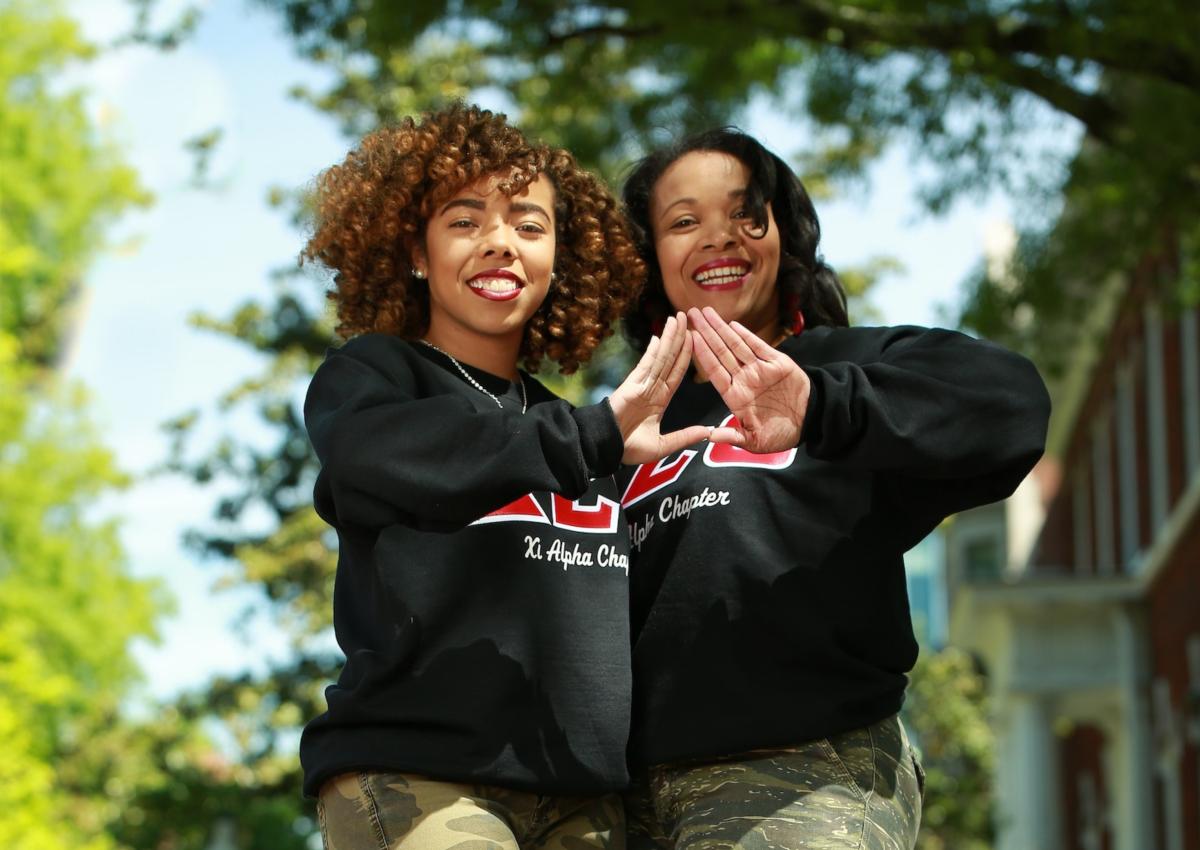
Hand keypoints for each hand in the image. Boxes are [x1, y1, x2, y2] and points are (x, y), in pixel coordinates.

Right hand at [609, 312, 713, 463]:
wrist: (607, 449)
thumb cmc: (629, 448)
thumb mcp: (663, 446)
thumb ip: (685, 437)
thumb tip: (707, 432)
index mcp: (661, 399)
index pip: (677, 372)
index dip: (687, 355)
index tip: (695, 338)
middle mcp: (653, 387)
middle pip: (670, 358)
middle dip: (679, 337)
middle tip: (689, 317)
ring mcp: (642, 384)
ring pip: (660, 357)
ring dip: (670, 337)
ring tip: (678, 318)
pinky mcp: (632, 385)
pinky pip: (646, 365)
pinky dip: (653, 351)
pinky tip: (660, 336)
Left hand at [689, 306, 809, 453]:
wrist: (811, 423)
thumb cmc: (781, 434)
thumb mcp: (755, 441)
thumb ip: (733, 436)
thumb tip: (710, 436)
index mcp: (735, 396)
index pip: (714, 371)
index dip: (701, 355)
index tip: (688, 339)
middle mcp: (744, 379)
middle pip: (720, 352)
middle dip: (706, 333)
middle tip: (691, 315)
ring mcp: (760, 370)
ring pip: (736, 345)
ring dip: (721, 328)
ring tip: (706, 313)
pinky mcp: (777, 363)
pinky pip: (759, 347)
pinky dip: (747, 335)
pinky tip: (732, 324)